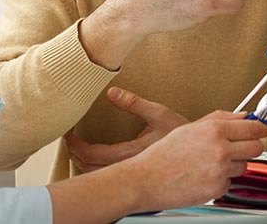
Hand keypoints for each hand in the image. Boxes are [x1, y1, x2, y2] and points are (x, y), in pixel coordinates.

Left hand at [64, 87, 188, 172]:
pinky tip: (94, 156)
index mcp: (131, 152)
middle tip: (69, 139)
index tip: (68, 133)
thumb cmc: (181, 132)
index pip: (91, 153)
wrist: (198, 152)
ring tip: (77, 146)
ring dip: (82, 162)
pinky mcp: (135, 175)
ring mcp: (131, 173)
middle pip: (88, 168)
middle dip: (73, 153)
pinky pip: (106, 175)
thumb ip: (134, 103)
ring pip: (95, 174)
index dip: (74, 144)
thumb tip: (111, 92)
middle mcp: (128, 166)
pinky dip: (93, 166)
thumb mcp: (159, 112)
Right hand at [125, 111, 266, 212]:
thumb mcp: (191, 128)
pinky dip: (222, 179)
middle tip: (240, 146)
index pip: (253, 128)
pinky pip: (230, 182)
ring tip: (212, 162)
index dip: (263, 127)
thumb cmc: (164, 154)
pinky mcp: (217, 188)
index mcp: (213, 130)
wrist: (147, 179)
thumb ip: (220, 120)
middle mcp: (220, 149)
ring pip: (244, 166)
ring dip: (234, 164)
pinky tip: (205, 174)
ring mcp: (220, 170)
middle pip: (256, 147)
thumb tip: (243, 117)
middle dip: (251, 146)